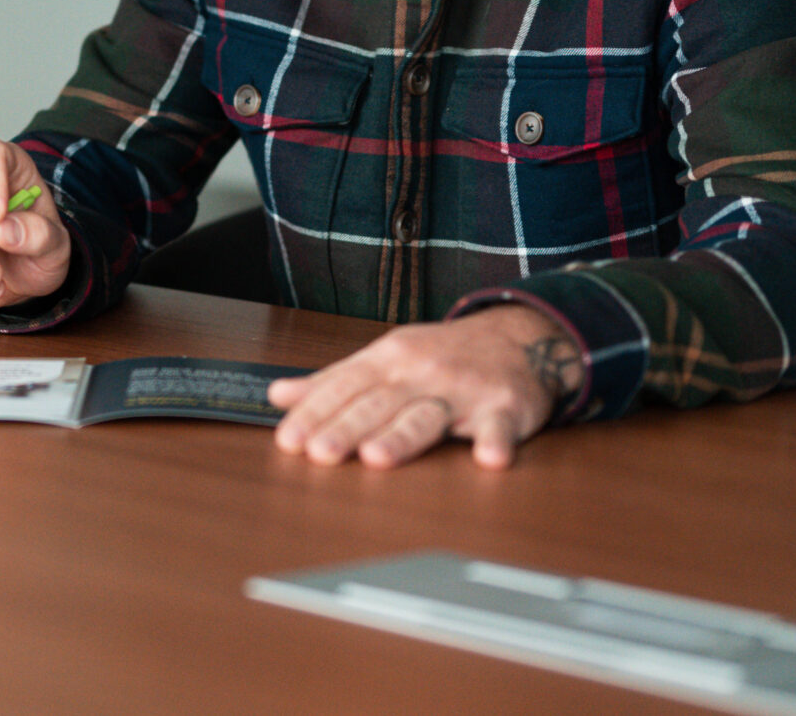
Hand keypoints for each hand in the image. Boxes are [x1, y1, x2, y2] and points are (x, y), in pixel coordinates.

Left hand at [264, 304, 583, 469]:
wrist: (518, 338)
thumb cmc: (443, 355)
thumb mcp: (385, 359)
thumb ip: (333, 382)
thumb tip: (278, 395)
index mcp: (388, 360)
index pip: (343, 387)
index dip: (314, 413)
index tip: (287, 439)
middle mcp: (420, 372)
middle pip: (377, 404)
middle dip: (346, 428)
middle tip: (319, 454)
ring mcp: (462, 390)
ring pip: (427, 416)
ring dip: (402, 437)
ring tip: (376, 457)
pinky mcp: (504, 408)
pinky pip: (500, 426)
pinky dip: (495, 441)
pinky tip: (488, 458)